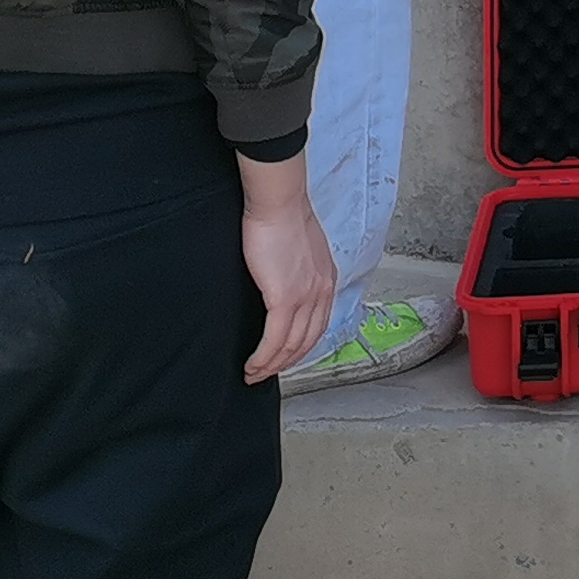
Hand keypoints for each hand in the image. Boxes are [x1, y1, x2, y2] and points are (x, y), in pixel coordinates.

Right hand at [236, 154, 337, 384]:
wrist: (279, 203)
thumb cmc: (282, 217)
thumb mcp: (300, 247)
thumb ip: (298, 268)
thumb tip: (284, 279)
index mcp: (325, 280)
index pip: (318, 324)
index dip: (301, 346)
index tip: (284, 357)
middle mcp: (321, 293)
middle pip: (307, 341)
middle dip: (286, 362)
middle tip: (266, 373)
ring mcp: (305, 298)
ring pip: (291, 346)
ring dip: (272, 365)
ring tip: (254, 374)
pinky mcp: (284, 299)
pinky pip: (275, 340)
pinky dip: (263, 358)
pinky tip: (253, 366)